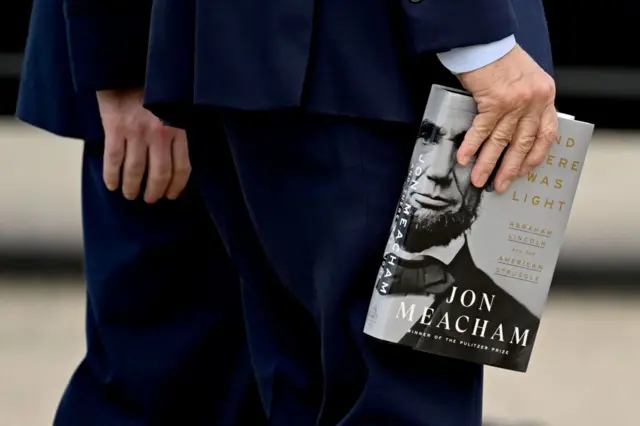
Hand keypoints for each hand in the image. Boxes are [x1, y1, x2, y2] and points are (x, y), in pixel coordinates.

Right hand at [96, 89, 190, 202]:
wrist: (124, 67)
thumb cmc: (150, 91)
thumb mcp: (172, 110)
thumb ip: (175, 132)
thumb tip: (175, 162)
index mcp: (177, 129)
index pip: (182, 167)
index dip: (176, 186)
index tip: (171, 195)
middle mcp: (159, 133)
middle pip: (159, 174)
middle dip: (154, 192)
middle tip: (150, 199)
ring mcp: (137, 131)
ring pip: (135, 171)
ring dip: (132, 188)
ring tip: (130, 194)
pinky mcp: (115, 128)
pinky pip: (114, 160)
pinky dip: (112, 177)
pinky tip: (112, 185)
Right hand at [455, 44, 556, 192]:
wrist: (486, 43)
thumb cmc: (502, 58)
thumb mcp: (526, 80)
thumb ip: (526, 104)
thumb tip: (514, 130)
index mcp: (545, 96)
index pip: (547, 134)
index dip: (535, 156)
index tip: (524, 171)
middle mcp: (534, 101)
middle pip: (523, 143)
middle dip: (510, 168)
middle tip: (500, 184)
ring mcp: (515, 102)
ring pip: (501, 141)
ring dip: (487, 163)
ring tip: (478, 178)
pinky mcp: (494, 101)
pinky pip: (482, 130)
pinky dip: (472, 146)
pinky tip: (464, 158)